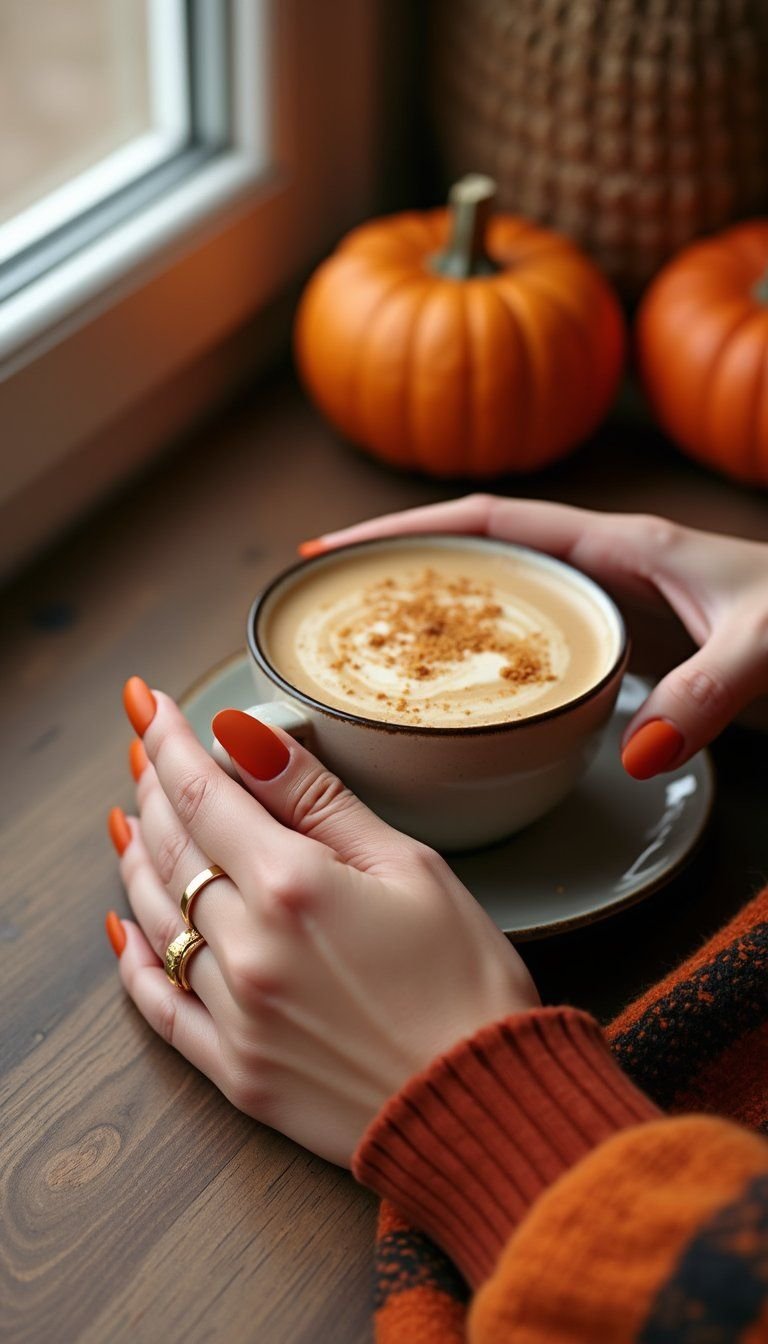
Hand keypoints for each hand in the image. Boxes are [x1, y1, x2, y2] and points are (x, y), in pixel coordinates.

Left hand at [109, 679, 538, 1166]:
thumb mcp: (409, 866)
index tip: (148, 705)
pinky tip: (123, 924)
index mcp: (292, 885)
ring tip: (132, 818)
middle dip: (153, 790)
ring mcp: (234, 1012)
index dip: (168, 743)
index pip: (203, 794)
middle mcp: (247, 946)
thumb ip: (319, 801)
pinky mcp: (235, 1070)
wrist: (485, 1107)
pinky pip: (158, 1004)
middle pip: (172, 848)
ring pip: (155, 916)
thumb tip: (247, 739)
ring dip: (138, 859)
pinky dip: (134, 958)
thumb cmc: (467, 980)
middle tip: (146, 752)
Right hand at [303, 495, 767, 776]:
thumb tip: (633, 757)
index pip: (491, 523)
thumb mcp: (766, 647)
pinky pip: (539, 632)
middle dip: (402, 563)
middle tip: (333, 596)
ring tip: (374, 636)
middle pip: (479, 550)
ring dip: (440, 602)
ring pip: (504, 590)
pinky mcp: (633, 636)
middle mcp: (608, 564)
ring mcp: (618, 599)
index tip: (335, 547)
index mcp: (621, 546)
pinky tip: (470, 680)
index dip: (407, 529)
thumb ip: (705, 693)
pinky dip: (490, 646)